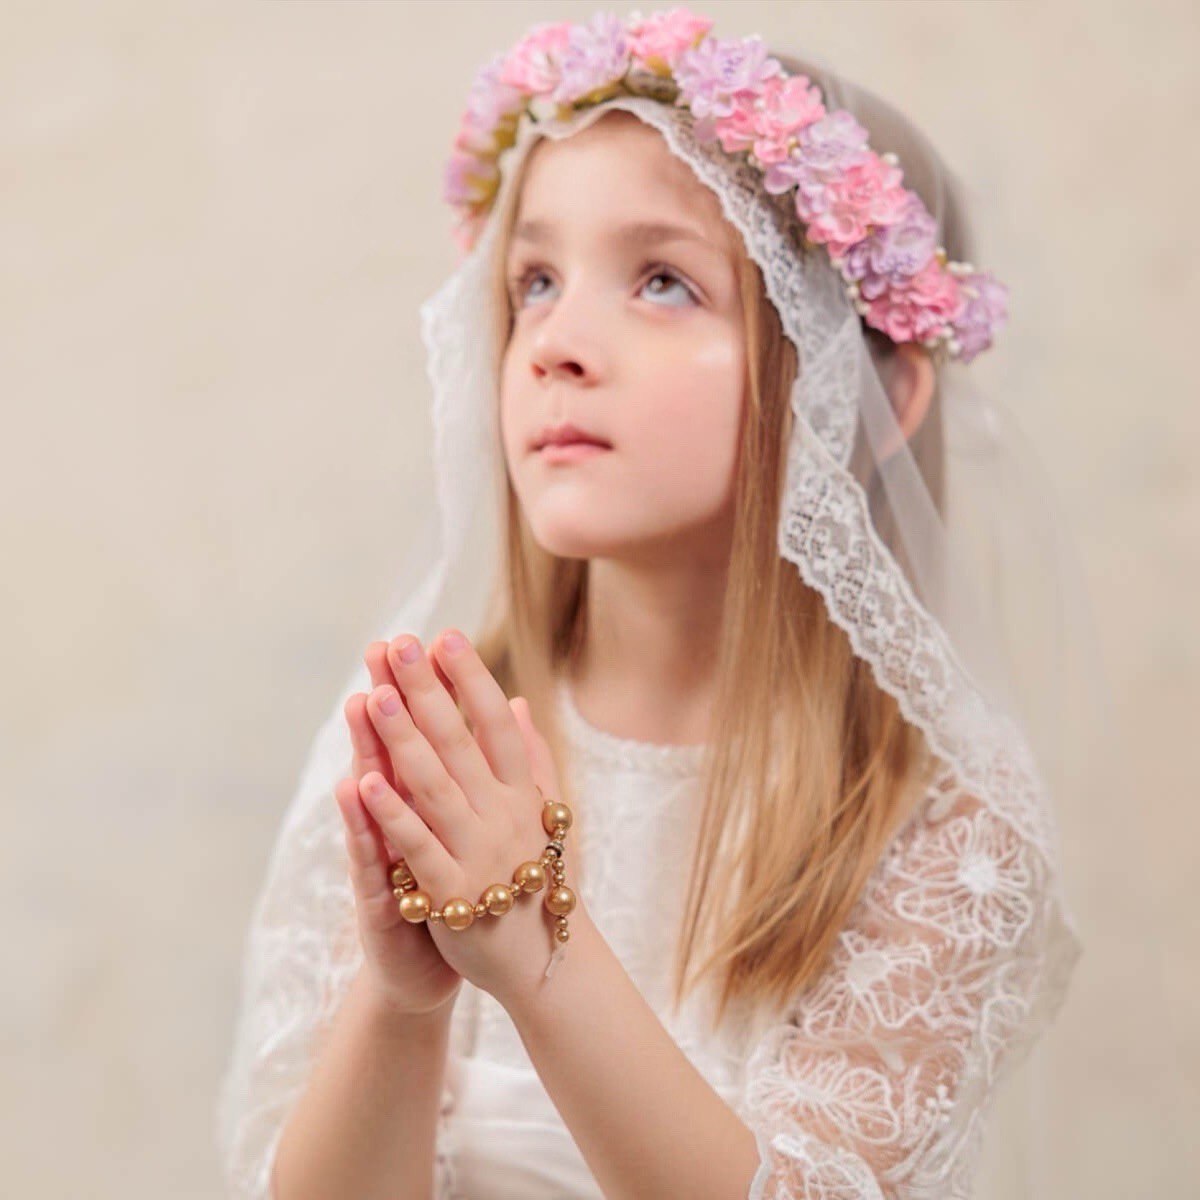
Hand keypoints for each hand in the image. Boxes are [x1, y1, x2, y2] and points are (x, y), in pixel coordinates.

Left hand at [357, 628, 578, 1009]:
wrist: (543, 962)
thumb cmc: (536, 878)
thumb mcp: (542, 812)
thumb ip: (529, 757)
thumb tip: (517, 701)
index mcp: (521, 793)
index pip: (495, 724)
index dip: (471, 679)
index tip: (446, 637)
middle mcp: (501, 815)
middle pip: (459, 743)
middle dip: (426, 692)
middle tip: (399, 645)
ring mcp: (475, 852)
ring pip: (433, 787)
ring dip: (402, 740)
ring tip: (373, 696)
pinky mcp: (450, 893)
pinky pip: (416, 848)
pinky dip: (391, 815)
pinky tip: (363, 782)